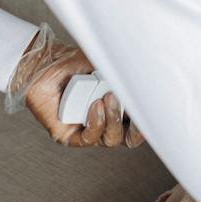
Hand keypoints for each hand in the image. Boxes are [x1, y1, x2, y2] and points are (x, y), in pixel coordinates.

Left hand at [18, 46, 143, 148]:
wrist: (44, 65)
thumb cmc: (74, 63)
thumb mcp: (105, 62)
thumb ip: (124, 68)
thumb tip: (148, 68)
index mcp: (118, 109)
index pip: (140, 125)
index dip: (149, 124)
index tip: (156, 112)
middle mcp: (105, 122)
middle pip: (129, 138)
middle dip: (135, 127)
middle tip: (130, 105)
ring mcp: (88, 130)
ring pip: (111, 139)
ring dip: (113, 119)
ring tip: (107, 97)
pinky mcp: (70, 136)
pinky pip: (89, 138)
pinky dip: (96, 122)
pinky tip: (94, 106)